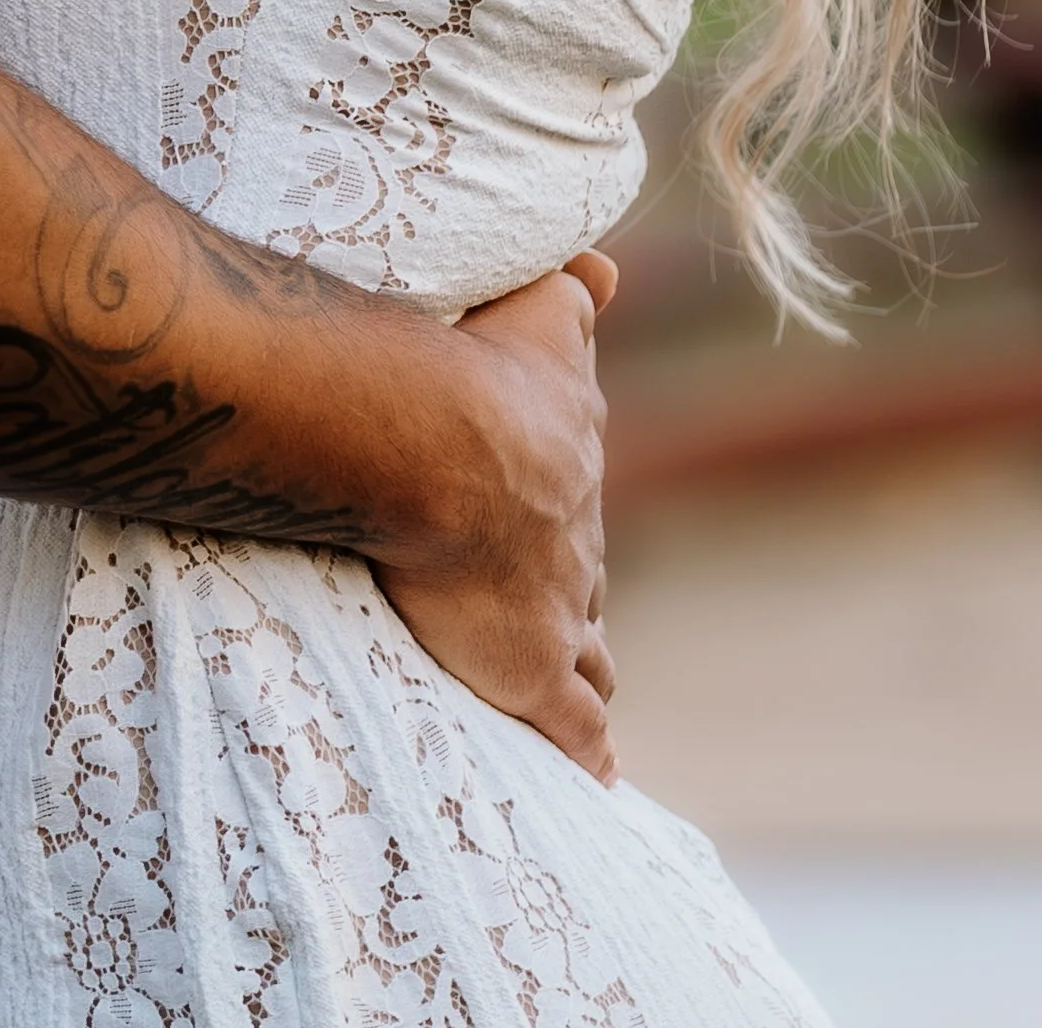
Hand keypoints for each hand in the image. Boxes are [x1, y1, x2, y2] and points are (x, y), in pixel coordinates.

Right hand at [371, 251, 617, 781]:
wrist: (434, 441)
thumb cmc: (465, 361)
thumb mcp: (534, 305)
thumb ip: (570, 288)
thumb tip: (608, 265)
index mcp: (568, 451)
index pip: (570, 479)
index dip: (554, 492)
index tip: (541, 502)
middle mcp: (577, 534)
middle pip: (583, 569)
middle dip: (568, 585)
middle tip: (544, 601)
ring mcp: (561, 609)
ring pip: (590, 650)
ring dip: (583, 665)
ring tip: (576, 684)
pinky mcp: (533, 674)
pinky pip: (576, 730)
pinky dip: (587, 752)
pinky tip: (595, 776)